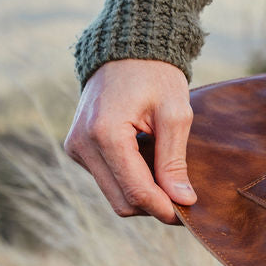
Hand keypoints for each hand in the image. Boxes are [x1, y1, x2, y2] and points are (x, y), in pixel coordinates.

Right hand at [64, 59, 196, 223]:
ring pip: (114, 194)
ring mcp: (76, 147)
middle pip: (122, 201)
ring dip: (143, 194)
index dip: (164, 208)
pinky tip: (150, 162)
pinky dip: (131, 180)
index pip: (136, 191)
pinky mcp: (78, 148)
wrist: (127, 50)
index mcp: (105, 134)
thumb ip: (174, 161)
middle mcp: (82, 144)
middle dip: (154, 205)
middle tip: (184, 199)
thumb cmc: (156, 76)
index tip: (188, 215)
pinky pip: (107, 179)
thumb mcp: (175, 115)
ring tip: (169, 175)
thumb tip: (183, 201)